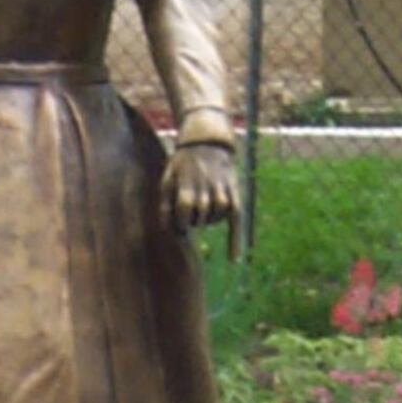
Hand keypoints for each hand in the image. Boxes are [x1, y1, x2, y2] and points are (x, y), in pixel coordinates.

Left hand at [160, 141, 241, 257]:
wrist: (207, 144)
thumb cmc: (182, 165)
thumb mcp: (167, 179)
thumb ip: (165, 204)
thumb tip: (166, 230)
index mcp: (188, 186)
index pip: (183, 217)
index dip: (179, 223)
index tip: (177, 221)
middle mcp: (207, 191)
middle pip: (200, 220)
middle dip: (193, 219)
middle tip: (190, 206)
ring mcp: (222, 193)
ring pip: (216, 219)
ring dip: (208, 218)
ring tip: (203, 205)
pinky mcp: (234, 196)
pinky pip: (236, 221)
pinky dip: (234, 240)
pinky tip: (233, 258)